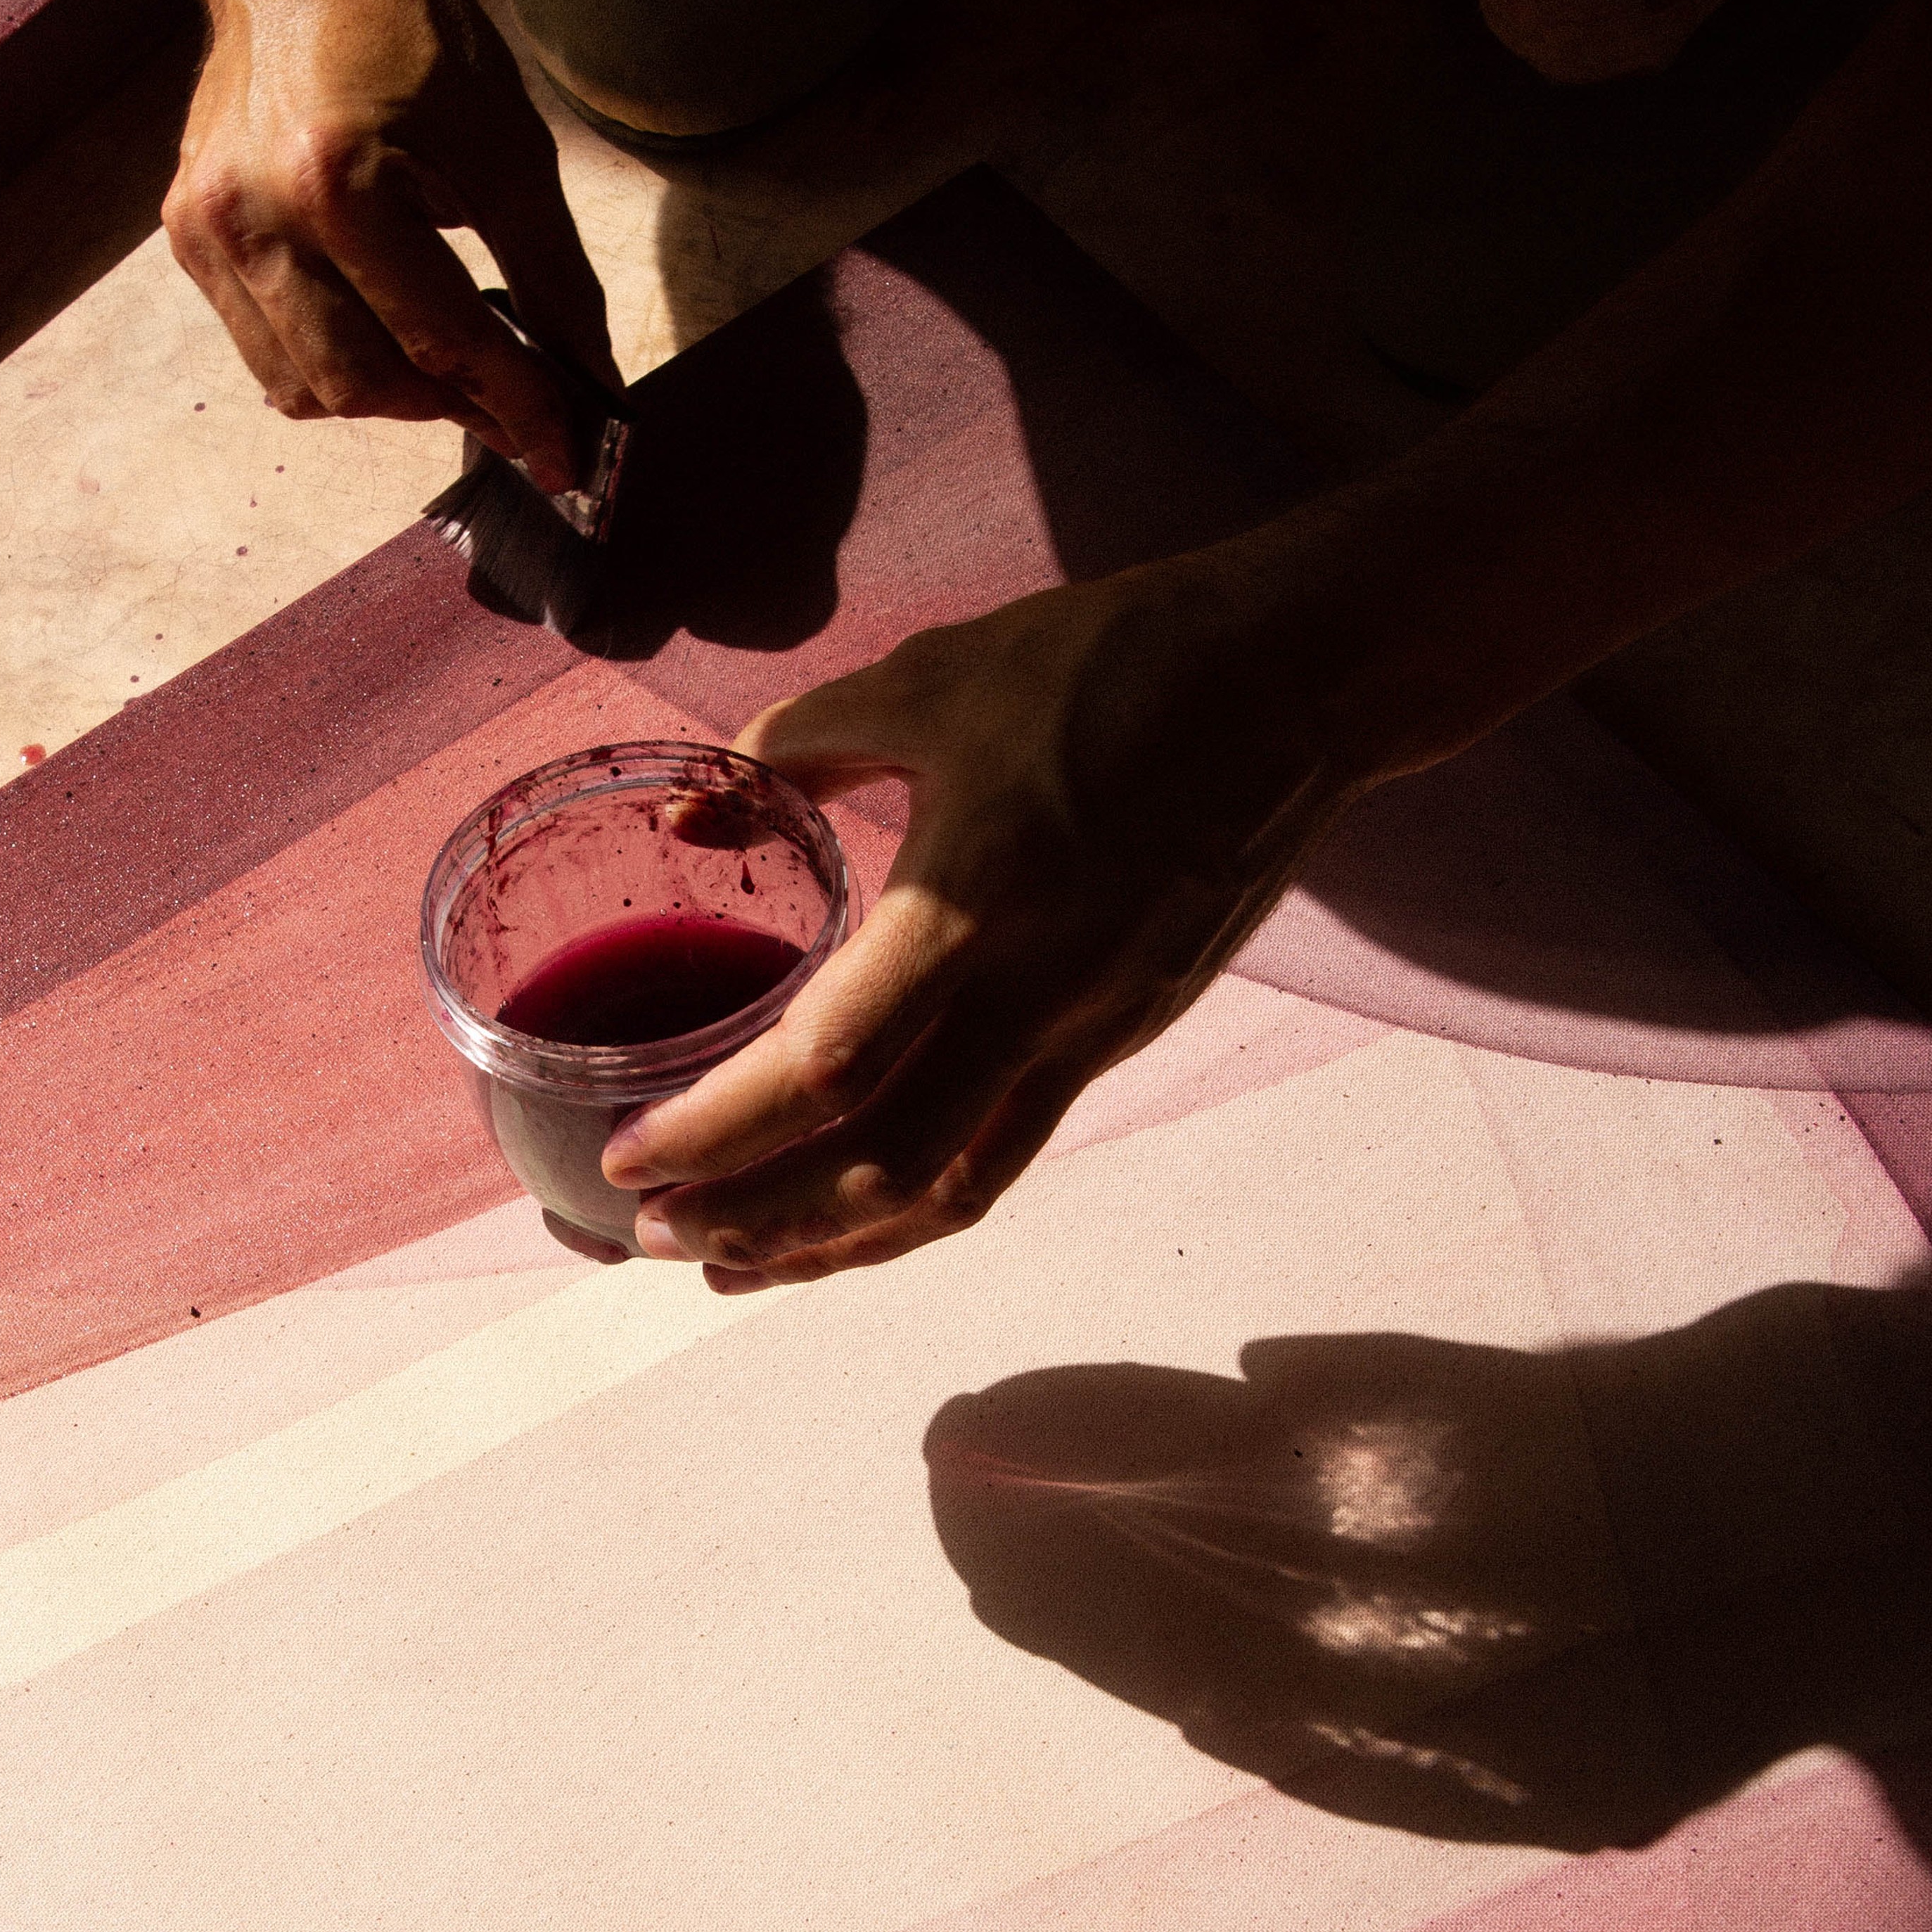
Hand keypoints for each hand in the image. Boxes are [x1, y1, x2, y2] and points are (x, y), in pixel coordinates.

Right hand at [165, 0, 615, 489]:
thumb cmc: (410, 27)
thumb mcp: (509, 147)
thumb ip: (553, 280)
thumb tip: (592, 386)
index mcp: (336, 180)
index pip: (443, 341)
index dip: (519, 407)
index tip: (567, 456)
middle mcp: (253, 213)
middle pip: (364, 383)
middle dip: (452, 410)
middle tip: (518, 409)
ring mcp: (208, 229)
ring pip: (307, 387)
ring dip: (390, 397)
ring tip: (451, 367)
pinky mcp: (190, 234)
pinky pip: (266, 351)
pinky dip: (333, 365)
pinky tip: (381, 328)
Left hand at [600, 531, 1396, 1289]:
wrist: (1297, 680)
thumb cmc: (1110, 663)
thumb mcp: (928, 679)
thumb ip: (790, 748)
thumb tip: (691, 817)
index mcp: (970, 903)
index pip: (827, 1066)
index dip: (719, 1130)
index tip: (633, 1159)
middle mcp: (1035, 995)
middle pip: (882, 1165)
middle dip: (760, 1222)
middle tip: (658, 1239)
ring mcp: (1090, 1029)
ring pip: (951, 1190)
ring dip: (837, 1244)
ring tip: (741, 1268)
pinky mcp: (1123, 1035)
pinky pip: (1006, 1154)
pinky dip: (917, 1205)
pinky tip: (855, 1213)